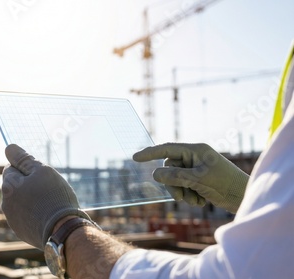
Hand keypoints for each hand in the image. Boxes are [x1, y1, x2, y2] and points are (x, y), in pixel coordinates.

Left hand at [1, 144, 91, 249]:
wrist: (63, 232)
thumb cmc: (54, 197)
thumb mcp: (42, 171)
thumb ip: (24, 159)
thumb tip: (9, 147)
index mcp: (8, 186)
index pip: (11, 167)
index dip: (26, 168)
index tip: (40, 174)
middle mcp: (5, 203)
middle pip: (15, 185)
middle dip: (27, 183)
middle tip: (48, 188)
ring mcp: (12, 219)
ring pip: (20, 201)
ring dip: (30, 199)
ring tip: (49, 203)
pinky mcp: (21, 231)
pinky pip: (26, 216)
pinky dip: (34, 213)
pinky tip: (48, 215)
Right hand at [133, 143, 248, 212]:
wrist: (245, 197)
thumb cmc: (226, 184)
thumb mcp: (198, 180)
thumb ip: (175, 176)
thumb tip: (155, 173)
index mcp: (195, 150)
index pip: (167, 149)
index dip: (150, 153)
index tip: (135, 158)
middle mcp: (195, 157)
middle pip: (169, 168)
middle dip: (173, 184)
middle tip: (181, 197)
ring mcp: (197, 169)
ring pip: (175, 180)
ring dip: (181, 192)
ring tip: (194, 201)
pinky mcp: (199, 181)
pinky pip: (183, 186)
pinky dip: (188, 196)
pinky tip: (201, 201)